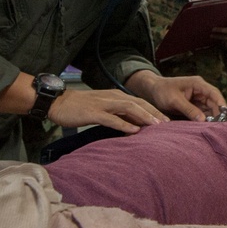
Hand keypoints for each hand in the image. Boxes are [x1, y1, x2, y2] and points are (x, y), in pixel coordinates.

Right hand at [48, 88, 167, 133]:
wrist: (57, 102)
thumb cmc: (79, 108)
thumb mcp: (102, 109)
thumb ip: (117, 114)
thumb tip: (133, 125)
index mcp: (115, 96)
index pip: (140, 102)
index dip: (154, 110)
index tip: (167, 121)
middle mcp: (112, 97)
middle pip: (139, 103)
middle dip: (154, 113)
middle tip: (169, 124)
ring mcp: (103, 104)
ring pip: (128, 108)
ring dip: (144, 116)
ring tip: (156, 126)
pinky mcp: (93, 112)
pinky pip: (111, 118)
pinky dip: (124, 124)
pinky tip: (133, 131)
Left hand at [125, 70, 225, 120]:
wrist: (153, 91)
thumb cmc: (163, 91)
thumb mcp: (175, 101)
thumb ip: (189, 109)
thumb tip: (203, 120)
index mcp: (197, 84)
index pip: (214, 93)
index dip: (221, 103)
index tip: (226, 114)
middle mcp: (200, 90)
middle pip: (214, 102)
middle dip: (217, 113)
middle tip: (219, 126)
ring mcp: (198, 98)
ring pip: (210, 108)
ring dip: (212, 117)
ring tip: (213, 128)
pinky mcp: (194, 105)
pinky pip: (203, 113)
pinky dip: (205, 119)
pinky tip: (206, 126)